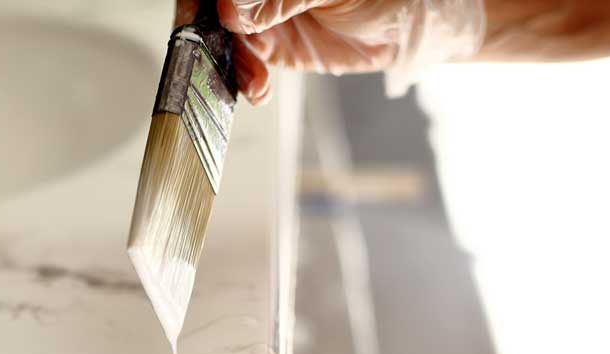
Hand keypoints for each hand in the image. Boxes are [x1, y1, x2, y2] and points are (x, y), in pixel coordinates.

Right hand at [176, 0, 485, 103]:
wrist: (404, 28)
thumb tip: (232, 8)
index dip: (205, 0)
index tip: (213, 13)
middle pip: (214, 9)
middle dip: (208, 32)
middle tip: (211, 51)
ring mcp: (262, 17)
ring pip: (225, 38)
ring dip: (230, 62)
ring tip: (252, 78)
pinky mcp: (272, 47)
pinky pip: (245, 64)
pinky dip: (246, 80)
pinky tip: (257, 89)